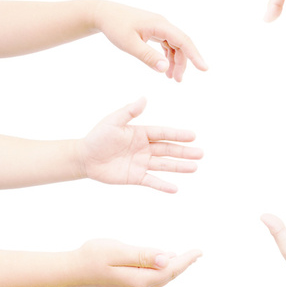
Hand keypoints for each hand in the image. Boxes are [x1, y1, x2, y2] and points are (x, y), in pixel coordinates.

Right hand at [75, 239, 200, 286]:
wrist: (72, 269)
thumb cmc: (93, 256)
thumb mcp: (119, 251)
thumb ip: (143, 255)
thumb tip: (166, 258)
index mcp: (139, 279)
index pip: (170, 269)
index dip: (186, 260)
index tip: (199, 251)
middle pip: (168, 275)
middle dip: (184, 264)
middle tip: (198, 254)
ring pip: (161, 277)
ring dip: (175, 266)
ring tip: (188, 257)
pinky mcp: (129, 283)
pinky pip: (153, 276)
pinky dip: (163, 268)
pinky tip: (165, 260)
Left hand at [77, 98, 202, 192]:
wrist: (84, 158)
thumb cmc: (98, 137)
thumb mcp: (113, 121)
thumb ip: (129, 111)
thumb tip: (144, 98)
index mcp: (141, 134)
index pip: (164, 134)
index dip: (178, 135)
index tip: (193, 136)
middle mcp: (145, 149)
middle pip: (169, 150)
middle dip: (185, 152)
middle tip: (201, 154)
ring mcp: (142, 163)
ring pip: (164, 165)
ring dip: (179, 167)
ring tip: (195, 168)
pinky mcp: (135, 177)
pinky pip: (152, 181)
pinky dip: (163, 185)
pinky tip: (175, 188)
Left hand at [93, 1, 207, 81]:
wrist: (103, 14)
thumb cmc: (115, 27)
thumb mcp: (129, 44)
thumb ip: (148, 56)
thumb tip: (166, 68)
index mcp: (160, 25)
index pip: (184, 41)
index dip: (195, 55)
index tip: (204, 69)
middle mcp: (163, 24)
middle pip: (181, 45)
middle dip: (183, 63)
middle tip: (178, 81)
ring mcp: (159, 27)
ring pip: (175, 46)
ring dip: (176, 62)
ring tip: (172, 78)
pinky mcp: (155, 31)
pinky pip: (168, 45)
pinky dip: (168, 57)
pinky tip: (165, 68)